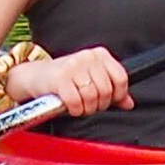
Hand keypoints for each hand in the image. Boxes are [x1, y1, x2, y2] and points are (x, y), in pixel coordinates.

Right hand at [13, 47, 131, 115]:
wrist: (35, 75)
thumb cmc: (65, 78)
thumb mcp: (91, 79)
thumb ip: (112, 90)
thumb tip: (129, 103)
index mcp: (100, 54)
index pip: (121, 78)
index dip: (118, 95)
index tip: (108, 100)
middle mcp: (88, 57)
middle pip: (107, 90)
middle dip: (99, 105)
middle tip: (89, 105)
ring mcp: (73, 66)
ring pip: (92, 97)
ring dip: (86, 109)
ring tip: (79, 105)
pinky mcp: (60, 78)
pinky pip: (76, 102)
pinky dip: (75, 110)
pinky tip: (70, 107)